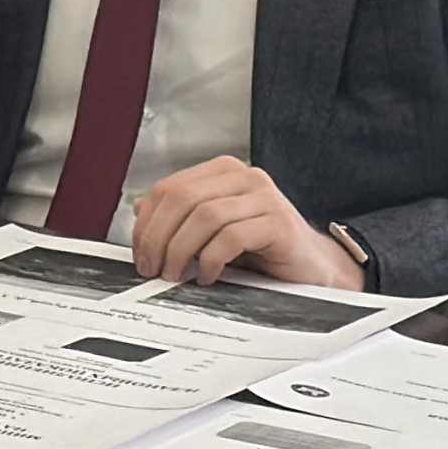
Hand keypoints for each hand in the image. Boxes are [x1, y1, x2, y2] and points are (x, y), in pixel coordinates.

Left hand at [128, 156, 362, 290]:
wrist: (309, 268)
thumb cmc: (258, 249)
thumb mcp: (209, 231)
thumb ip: (178, 216)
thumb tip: (138, 210)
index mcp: (223, 172)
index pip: (167, 189)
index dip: (145, 223)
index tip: (140, 253)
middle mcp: (245, 177)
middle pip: (181, 199)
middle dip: (157, 238)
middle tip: (152, 268)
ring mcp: (265, 198)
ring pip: (204, 216)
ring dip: (180, 251)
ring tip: (176, 274)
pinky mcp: (279, 224)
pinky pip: (231, 237)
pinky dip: (211, 260)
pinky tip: (209, 275)